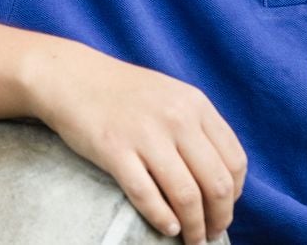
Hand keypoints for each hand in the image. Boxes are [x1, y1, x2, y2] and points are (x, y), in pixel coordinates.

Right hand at [26, 44, 245, 244]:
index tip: (224, 208)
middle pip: (216, 184)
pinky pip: (147, 196)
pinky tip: (167, 227)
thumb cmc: (123, 92)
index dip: (235, 194)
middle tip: (210, 233)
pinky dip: (163, 219)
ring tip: (191, 239)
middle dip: (218, 218)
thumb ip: (197, 127)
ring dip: (194, 227)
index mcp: (195, 104)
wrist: (72, 77)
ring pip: (186, 196)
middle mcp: (176, 118)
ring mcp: (145, 134)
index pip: (235, 160)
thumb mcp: (171, 96)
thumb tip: (221, 178)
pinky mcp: (114, 150)